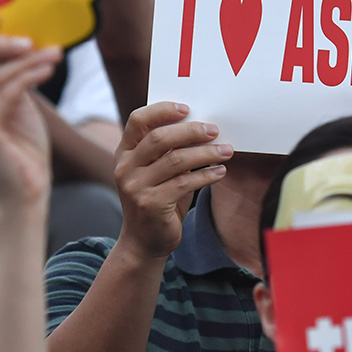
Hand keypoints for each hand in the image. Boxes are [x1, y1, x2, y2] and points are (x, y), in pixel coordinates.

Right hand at [0, 10, 57, 209]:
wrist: (26, 194)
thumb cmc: (21, 150)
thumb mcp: (11, 106)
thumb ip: (4, 78)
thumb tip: (15, 39)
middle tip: (27, 35)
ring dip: (24, 61)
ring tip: (52, 53)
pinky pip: (3, 94)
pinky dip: (27, 77)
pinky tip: (46, 69)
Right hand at [113, 102, 230, 259]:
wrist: (144, 242)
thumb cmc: (158, 199)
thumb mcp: (158, 171)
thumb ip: (170, 150)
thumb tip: (203, 126)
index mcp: (125, 152)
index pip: (138, 120)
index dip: (162, 110)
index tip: (187, 109)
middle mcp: (125, 167)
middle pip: (160, 138)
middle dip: (192, 131)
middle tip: (215, 130)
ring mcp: (135, 187)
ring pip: (176, 160)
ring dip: (206, 153)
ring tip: (226, 151)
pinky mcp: (151, 204)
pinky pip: (185, 183)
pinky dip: (206, 175)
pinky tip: (220, 171)